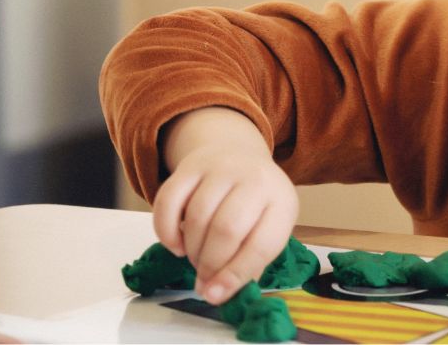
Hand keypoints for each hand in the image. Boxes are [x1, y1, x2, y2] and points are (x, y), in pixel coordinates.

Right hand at [152, 107, 297, 304]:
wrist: (236, 153)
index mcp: (282, 202)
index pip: (263, 244)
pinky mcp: (191, 167)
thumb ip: (248, 262)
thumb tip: (216, 294)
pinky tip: (177, 243)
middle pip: (227, 229)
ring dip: (191, 249)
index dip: (236, 274)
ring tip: (195, 258)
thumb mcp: (266, 227)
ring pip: (198, 217)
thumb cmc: (254, 203)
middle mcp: (256, 180)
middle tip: (204, 277)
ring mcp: (223, 169)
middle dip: (210, 264)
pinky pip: (168, 202)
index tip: (215, 295)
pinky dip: (165, 231)